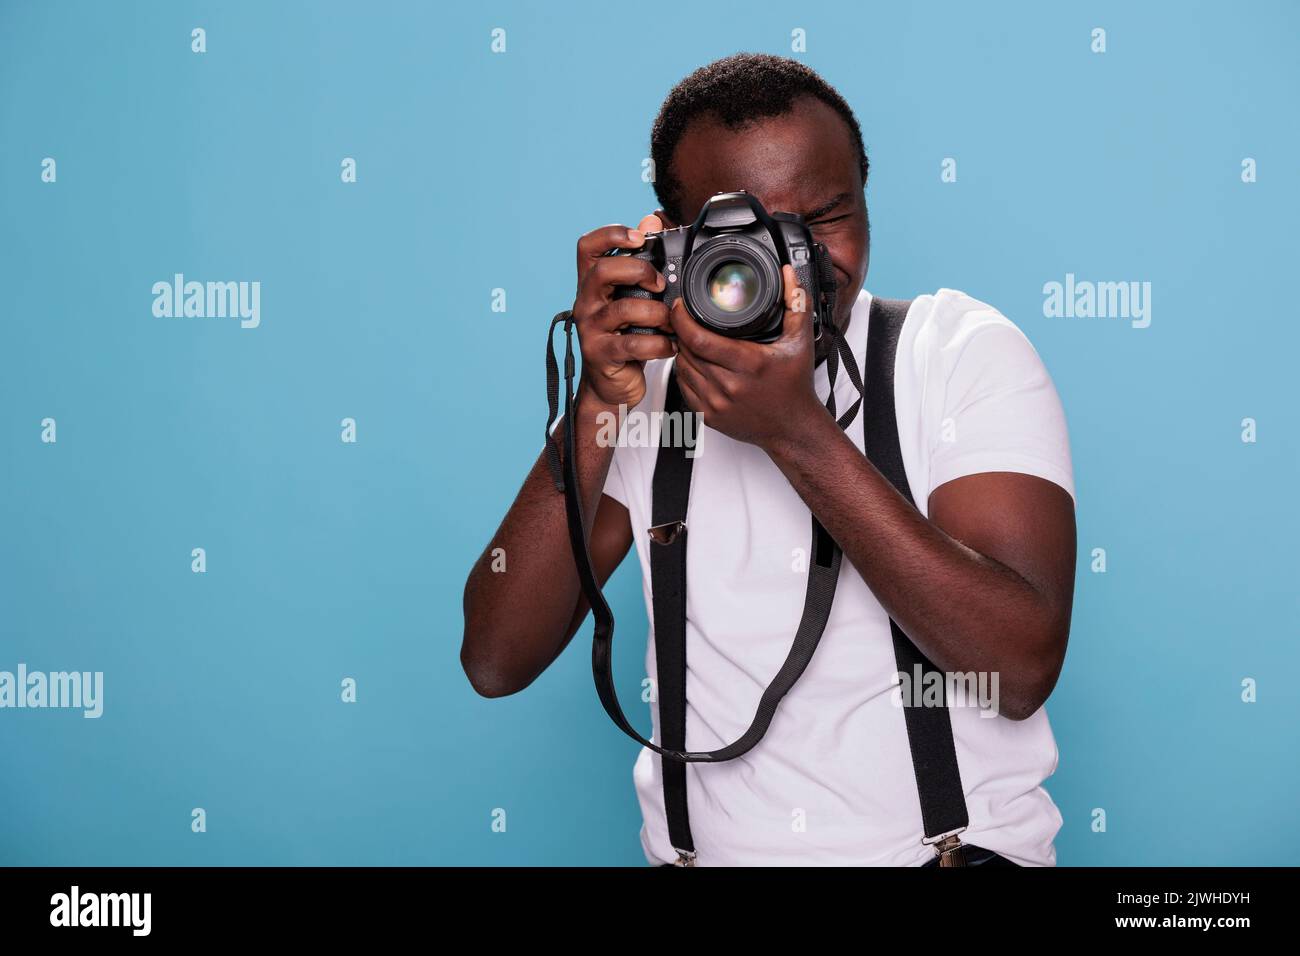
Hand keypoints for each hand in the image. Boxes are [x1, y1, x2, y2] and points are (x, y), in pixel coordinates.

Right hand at [571, 214, 676, 408]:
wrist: (611, 384)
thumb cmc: (624, 336)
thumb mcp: (631, 297)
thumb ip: (639, 261)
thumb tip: (651, 218)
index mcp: (592, 284)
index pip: (586, 247)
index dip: (610, 234)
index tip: (638, 237)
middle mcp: (585, 302)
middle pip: (602, 272)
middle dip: (637, 271)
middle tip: (659, 284)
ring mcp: (590, 329)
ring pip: (622, 310)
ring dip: (655, 313)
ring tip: (670, 322)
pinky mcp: (601, 354)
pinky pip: (633, 345)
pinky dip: (659, 345)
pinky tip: (670, 346)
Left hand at [670, 265, 827, 450]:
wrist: (792, 428)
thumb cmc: (795, 387)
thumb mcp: (800, 341)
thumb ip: (796, 303)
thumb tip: (789, 275)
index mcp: (748, 364)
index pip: (700, 339)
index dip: (682, 319)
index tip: (680, 307)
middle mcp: (730, 386)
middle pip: (687, 351)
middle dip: (681, 331)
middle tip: (684, 318)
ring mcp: (717, 404)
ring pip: (683, 369)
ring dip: (681, 351)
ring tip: (689, 339)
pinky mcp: (709, 417)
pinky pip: (684, 389)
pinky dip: (685, 373)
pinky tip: (693, 363)